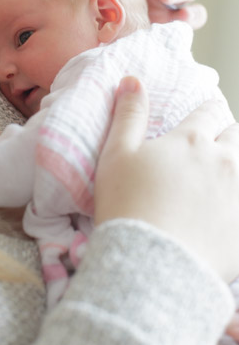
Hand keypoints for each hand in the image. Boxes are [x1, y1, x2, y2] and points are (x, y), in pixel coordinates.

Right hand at [94, 77, 238, 281]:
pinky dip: (235, 202)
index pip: (208, 112)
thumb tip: (132, 80)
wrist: (150, 264)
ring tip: (218, 178)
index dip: (205, 111)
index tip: (202, 117)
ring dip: (233, 166)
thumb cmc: (127, 204)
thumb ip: (128, 114)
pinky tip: (222, 211)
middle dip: (225, 135)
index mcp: (191, 140)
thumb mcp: (117, 154)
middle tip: (211, 146)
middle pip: (235, 136)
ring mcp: (238, 195)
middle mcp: (223, 161)